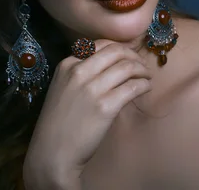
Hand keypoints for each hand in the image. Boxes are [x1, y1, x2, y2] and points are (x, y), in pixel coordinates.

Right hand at [22, 40, 151, 189]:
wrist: (52, 154)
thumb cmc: (59, 123)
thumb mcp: (62, 88)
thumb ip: (81, 73)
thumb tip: (111, 63)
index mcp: (67, 65)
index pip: (100, 45)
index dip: (120, 48)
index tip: (129, 56)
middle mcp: (79, 72)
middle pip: (116, 52)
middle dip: (134, 56)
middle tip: (141, 65)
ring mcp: (92, 89)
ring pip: (127, 67)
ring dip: (142, 70)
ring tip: (146, 77)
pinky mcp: (105, 106)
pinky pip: (133, 87)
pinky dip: (144, 85)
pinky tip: (146, 88)